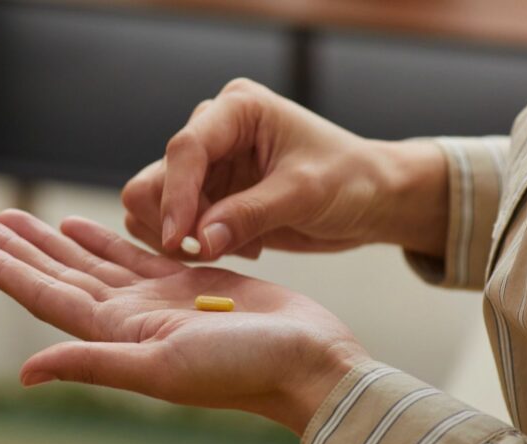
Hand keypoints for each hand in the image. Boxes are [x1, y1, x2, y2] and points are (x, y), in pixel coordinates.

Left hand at [0, 209, 367, 433]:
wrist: (308, 361)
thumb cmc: (244, 369)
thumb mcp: (162, 369)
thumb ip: (94, 363)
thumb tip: (25, 373)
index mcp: (118, 336)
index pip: (45, 296)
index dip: (4, 269)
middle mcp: (129, 318)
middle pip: (57, 273)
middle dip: (13, 245)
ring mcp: (156, 300)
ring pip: (89, 260)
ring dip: (50, 238)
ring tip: (15, 215)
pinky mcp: (187, 281)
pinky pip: (132, 254)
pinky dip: (102, 238)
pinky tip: (81, 225)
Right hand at [122, 78, 448, 259]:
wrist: (372, 199)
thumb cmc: (350, 180)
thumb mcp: (304, 194)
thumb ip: (250, 215)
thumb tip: (198, 242)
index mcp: (237, 110)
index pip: (186, 149)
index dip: (176, 196)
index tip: (180, 240)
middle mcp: (213, 131)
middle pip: (156, 177)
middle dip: (174, 220)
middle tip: (210, 250)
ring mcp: (208, 166)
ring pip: (154, 204)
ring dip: (180, 237)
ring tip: (232, 247)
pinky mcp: (209, 197)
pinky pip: (174, 225)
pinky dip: (193, 245)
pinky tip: (241, 246)